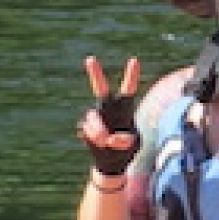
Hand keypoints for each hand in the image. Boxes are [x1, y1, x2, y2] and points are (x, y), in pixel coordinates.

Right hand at [79, 55, 141, 176]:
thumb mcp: (133, 144)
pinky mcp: (84, 127)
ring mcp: (94, 116)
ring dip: (101, 132)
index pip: (128, 89)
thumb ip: (124, 139)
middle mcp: (107, 108)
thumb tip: (109, 138)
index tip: (135, 60)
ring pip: (94, 119)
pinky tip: (101, 145)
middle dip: (95, 74)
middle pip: (100, 89)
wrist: (111, 161)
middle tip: (90, 58)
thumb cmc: (127, 147)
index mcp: (124, 108)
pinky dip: (96, 141)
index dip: (131, 76)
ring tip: (107, 141)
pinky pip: (89, 132)